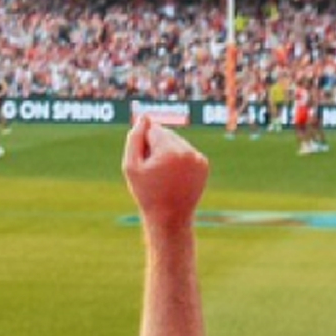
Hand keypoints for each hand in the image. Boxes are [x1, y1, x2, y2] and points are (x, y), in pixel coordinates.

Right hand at [123, 113, 208, 228]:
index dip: (143, 146)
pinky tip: (175, 176)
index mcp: (169, 150)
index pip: (151, 129)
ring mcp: (198, 157)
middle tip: (154, 172)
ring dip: (168, 151)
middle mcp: (187, 150)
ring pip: (176, 141)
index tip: (145, 166)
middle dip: (156, 146)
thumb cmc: (147, 193)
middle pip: (165, 133)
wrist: (170, 217)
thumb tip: (143, 117)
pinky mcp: (204, 164)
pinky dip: (179, 159)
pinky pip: (187, 151)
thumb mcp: (131, 167)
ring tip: (164, 175)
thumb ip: (134, 139)